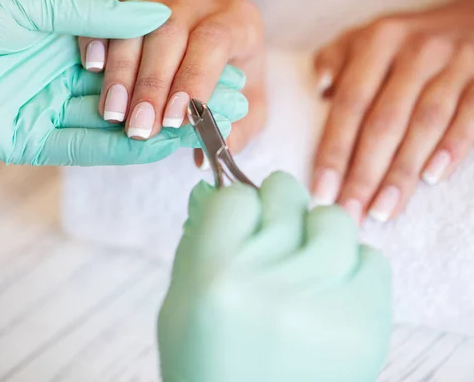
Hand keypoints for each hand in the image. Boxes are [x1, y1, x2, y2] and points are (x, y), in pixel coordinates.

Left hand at [0, 0, 246, 165]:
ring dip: (159, 127)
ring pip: (114, 124)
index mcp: (63, 39)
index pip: (132, 56)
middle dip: (178, 99)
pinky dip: (122, 149)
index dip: (173, 62)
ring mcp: (49, 112)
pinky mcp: (34, 144)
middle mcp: (61, 77)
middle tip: (228, 102)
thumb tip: (154, 17)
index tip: (218, 65)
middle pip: (131, 94)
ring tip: (205, 127)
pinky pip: (85, 148)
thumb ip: (97, 15)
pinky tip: (160, 146)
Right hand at [77, 0, 266, 161]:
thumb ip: (241, 126)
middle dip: (151, 86)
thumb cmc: (231, 59)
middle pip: (169, 36)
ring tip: (112, 113)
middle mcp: (196, 2)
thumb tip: (216, 152)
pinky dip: (97, 42)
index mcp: (234, 22)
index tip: (176, 120)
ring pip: (135, 29)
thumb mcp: (250, 92)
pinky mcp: (130, 2)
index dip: (193, 80)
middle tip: (140, 128)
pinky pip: (109, 17)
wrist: (212, 10)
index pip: (212, 44)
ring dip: (121, 73)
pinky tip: (91, 70)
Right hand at [158, 173, 391, 381]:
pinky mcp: (366, 323)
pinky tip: (331, 295)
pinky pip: (373, 259)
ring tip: (305, 269)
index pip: (237, 197)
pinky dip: (352, 268)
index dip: (240, 208)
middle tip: (275, 239)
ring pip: (333, 219)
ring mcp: (322, 302)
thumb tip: (216, 188)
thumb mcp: (179, 304)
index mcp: (215, 276)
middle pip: (286, 194)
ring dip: (317, 235)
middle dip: (277, 210)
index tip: (243, 225)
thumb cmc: (207, 364)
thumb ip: (197, 242)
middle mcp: (269, 283)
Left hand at [312, 0, 473, 222]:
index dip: (334, 151)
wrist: (469, 19)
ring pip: (425, 126)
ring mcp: (456, 65)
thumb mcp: (364, 38)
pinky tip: (433, 179)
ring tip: (382, 211)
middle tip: (349, 214)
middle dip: (364, 174)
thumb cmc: (402, 42)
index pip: (350, 104)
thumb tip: (318, 89)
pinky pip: (470, 117)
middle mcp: (416, 52)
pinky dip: (453, 148)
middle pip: (385, 122)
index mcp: (379, 42)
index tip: (322, 191)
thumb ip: (335, 59)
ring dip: (402, 173)